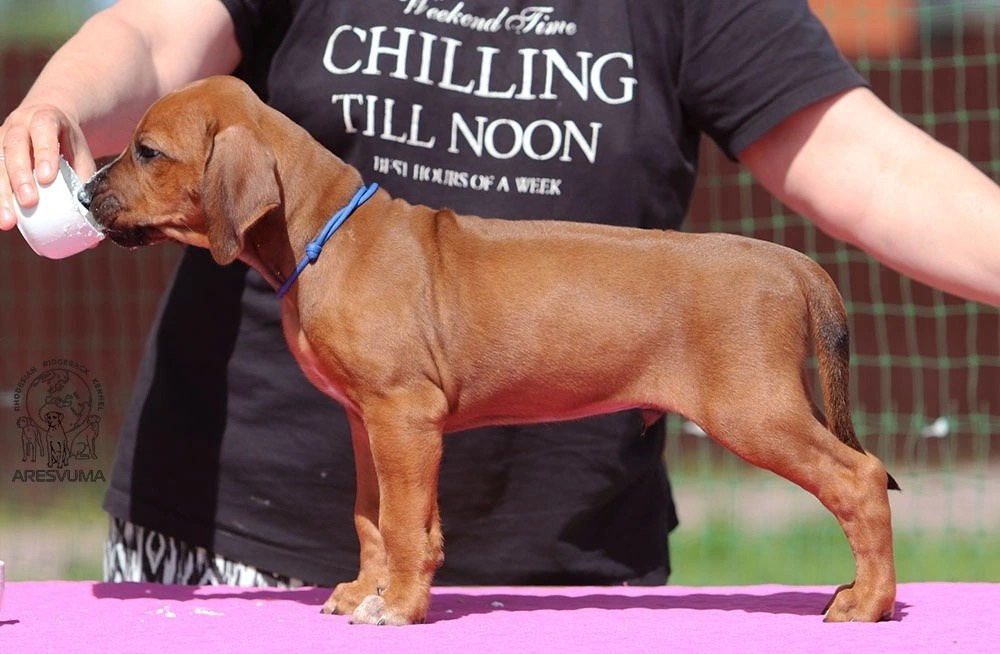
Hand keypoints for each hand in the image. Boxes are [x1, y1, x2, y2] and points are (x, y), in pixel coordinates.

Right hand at [0, 103, 95, 229]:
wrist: (45, 121)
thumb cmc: (66, 142)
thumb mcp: (80, 154)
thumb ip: (84, 178)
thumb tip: (90, 217)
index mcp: (46, 118)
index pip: (43, 130)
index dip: (44, 152)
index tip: (47, 178)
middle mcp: (19, 125)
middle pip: (15, 147)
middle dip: (20, 177)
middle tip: (29, 202)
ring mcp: (1, 137)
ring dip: (2, 192)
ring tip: (9, 220)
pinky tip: (1, 215)